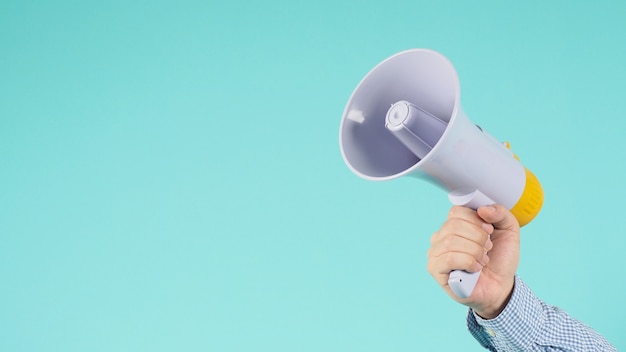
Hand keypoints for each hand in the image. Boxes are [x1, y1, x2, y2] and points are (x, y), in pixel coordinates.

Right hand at [426, 204, 519, 318]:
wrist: (501, 287)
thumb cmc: (500, 260)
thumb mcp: (509, 231)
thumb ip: (500, 213)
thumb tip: (482, 209)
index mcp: (455, 225)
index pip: (456, 211)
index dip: (476, 220)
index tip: (489, 231)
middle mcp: (441, 237)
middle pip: (453, 225)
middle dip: (477, 237)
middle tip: (487, 248)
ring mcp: (435, 253)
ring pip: (450, 242)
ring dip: (474, 251)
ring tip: (483, 260)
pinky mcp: (435, 269)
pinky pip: (448, 259)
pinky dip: (468, 262)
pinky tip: (475, 269)